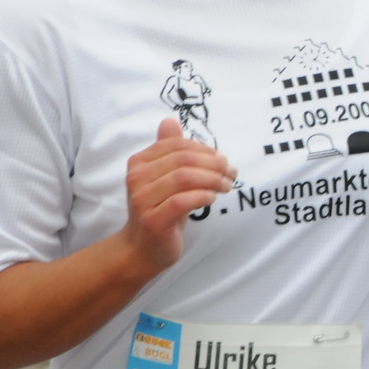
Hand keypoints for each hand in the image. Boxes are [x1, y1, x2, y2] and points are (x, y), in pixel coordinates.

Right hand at [122, 118, 236, 270]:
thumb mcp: (166, 177)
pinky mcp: (153, 220)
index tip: (224, 161)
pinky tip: (212, 199)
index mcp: (139, 162)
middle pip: (183, 160)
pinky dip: (202, 196)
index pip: (178, 145)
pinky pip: (182, 201)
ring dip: (213, 179)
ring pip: (184, 178)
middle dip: (214, 164)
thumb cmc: (161, 209)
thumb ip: (169, 150)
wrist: (143, 248)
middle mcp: (136, 178)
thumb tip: (169, 121)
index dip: (206, 150)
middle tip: (232, 173)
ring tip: (227, 186)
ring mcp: (142, 199)